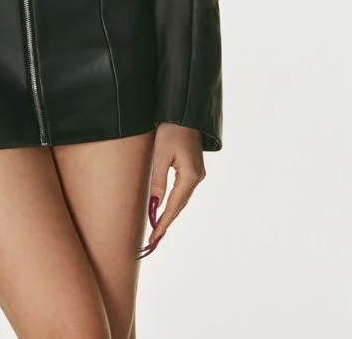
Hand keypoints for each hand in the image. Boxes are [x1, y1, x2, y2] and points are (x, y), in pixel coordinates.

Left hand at [137, 123, 205, 258]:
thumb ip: (158, 181)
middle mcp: (197, 177)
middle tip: (153, 239)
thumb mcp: (160, 155)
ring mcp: (197, 174)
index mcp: (189, 176)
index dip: (163, 223)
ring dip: (170, 212)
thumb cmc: (171, 130)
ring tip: (157, 228)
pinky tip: (166, 207)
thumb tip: (154, 205)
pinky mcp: (194, 169)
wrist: (184, 113)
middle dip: (166, 222)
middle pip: (180, 206)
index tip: (154, 238)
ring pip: (182, 199)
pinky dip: (174, 201)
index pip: (173, 206)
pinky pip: (183, 191)